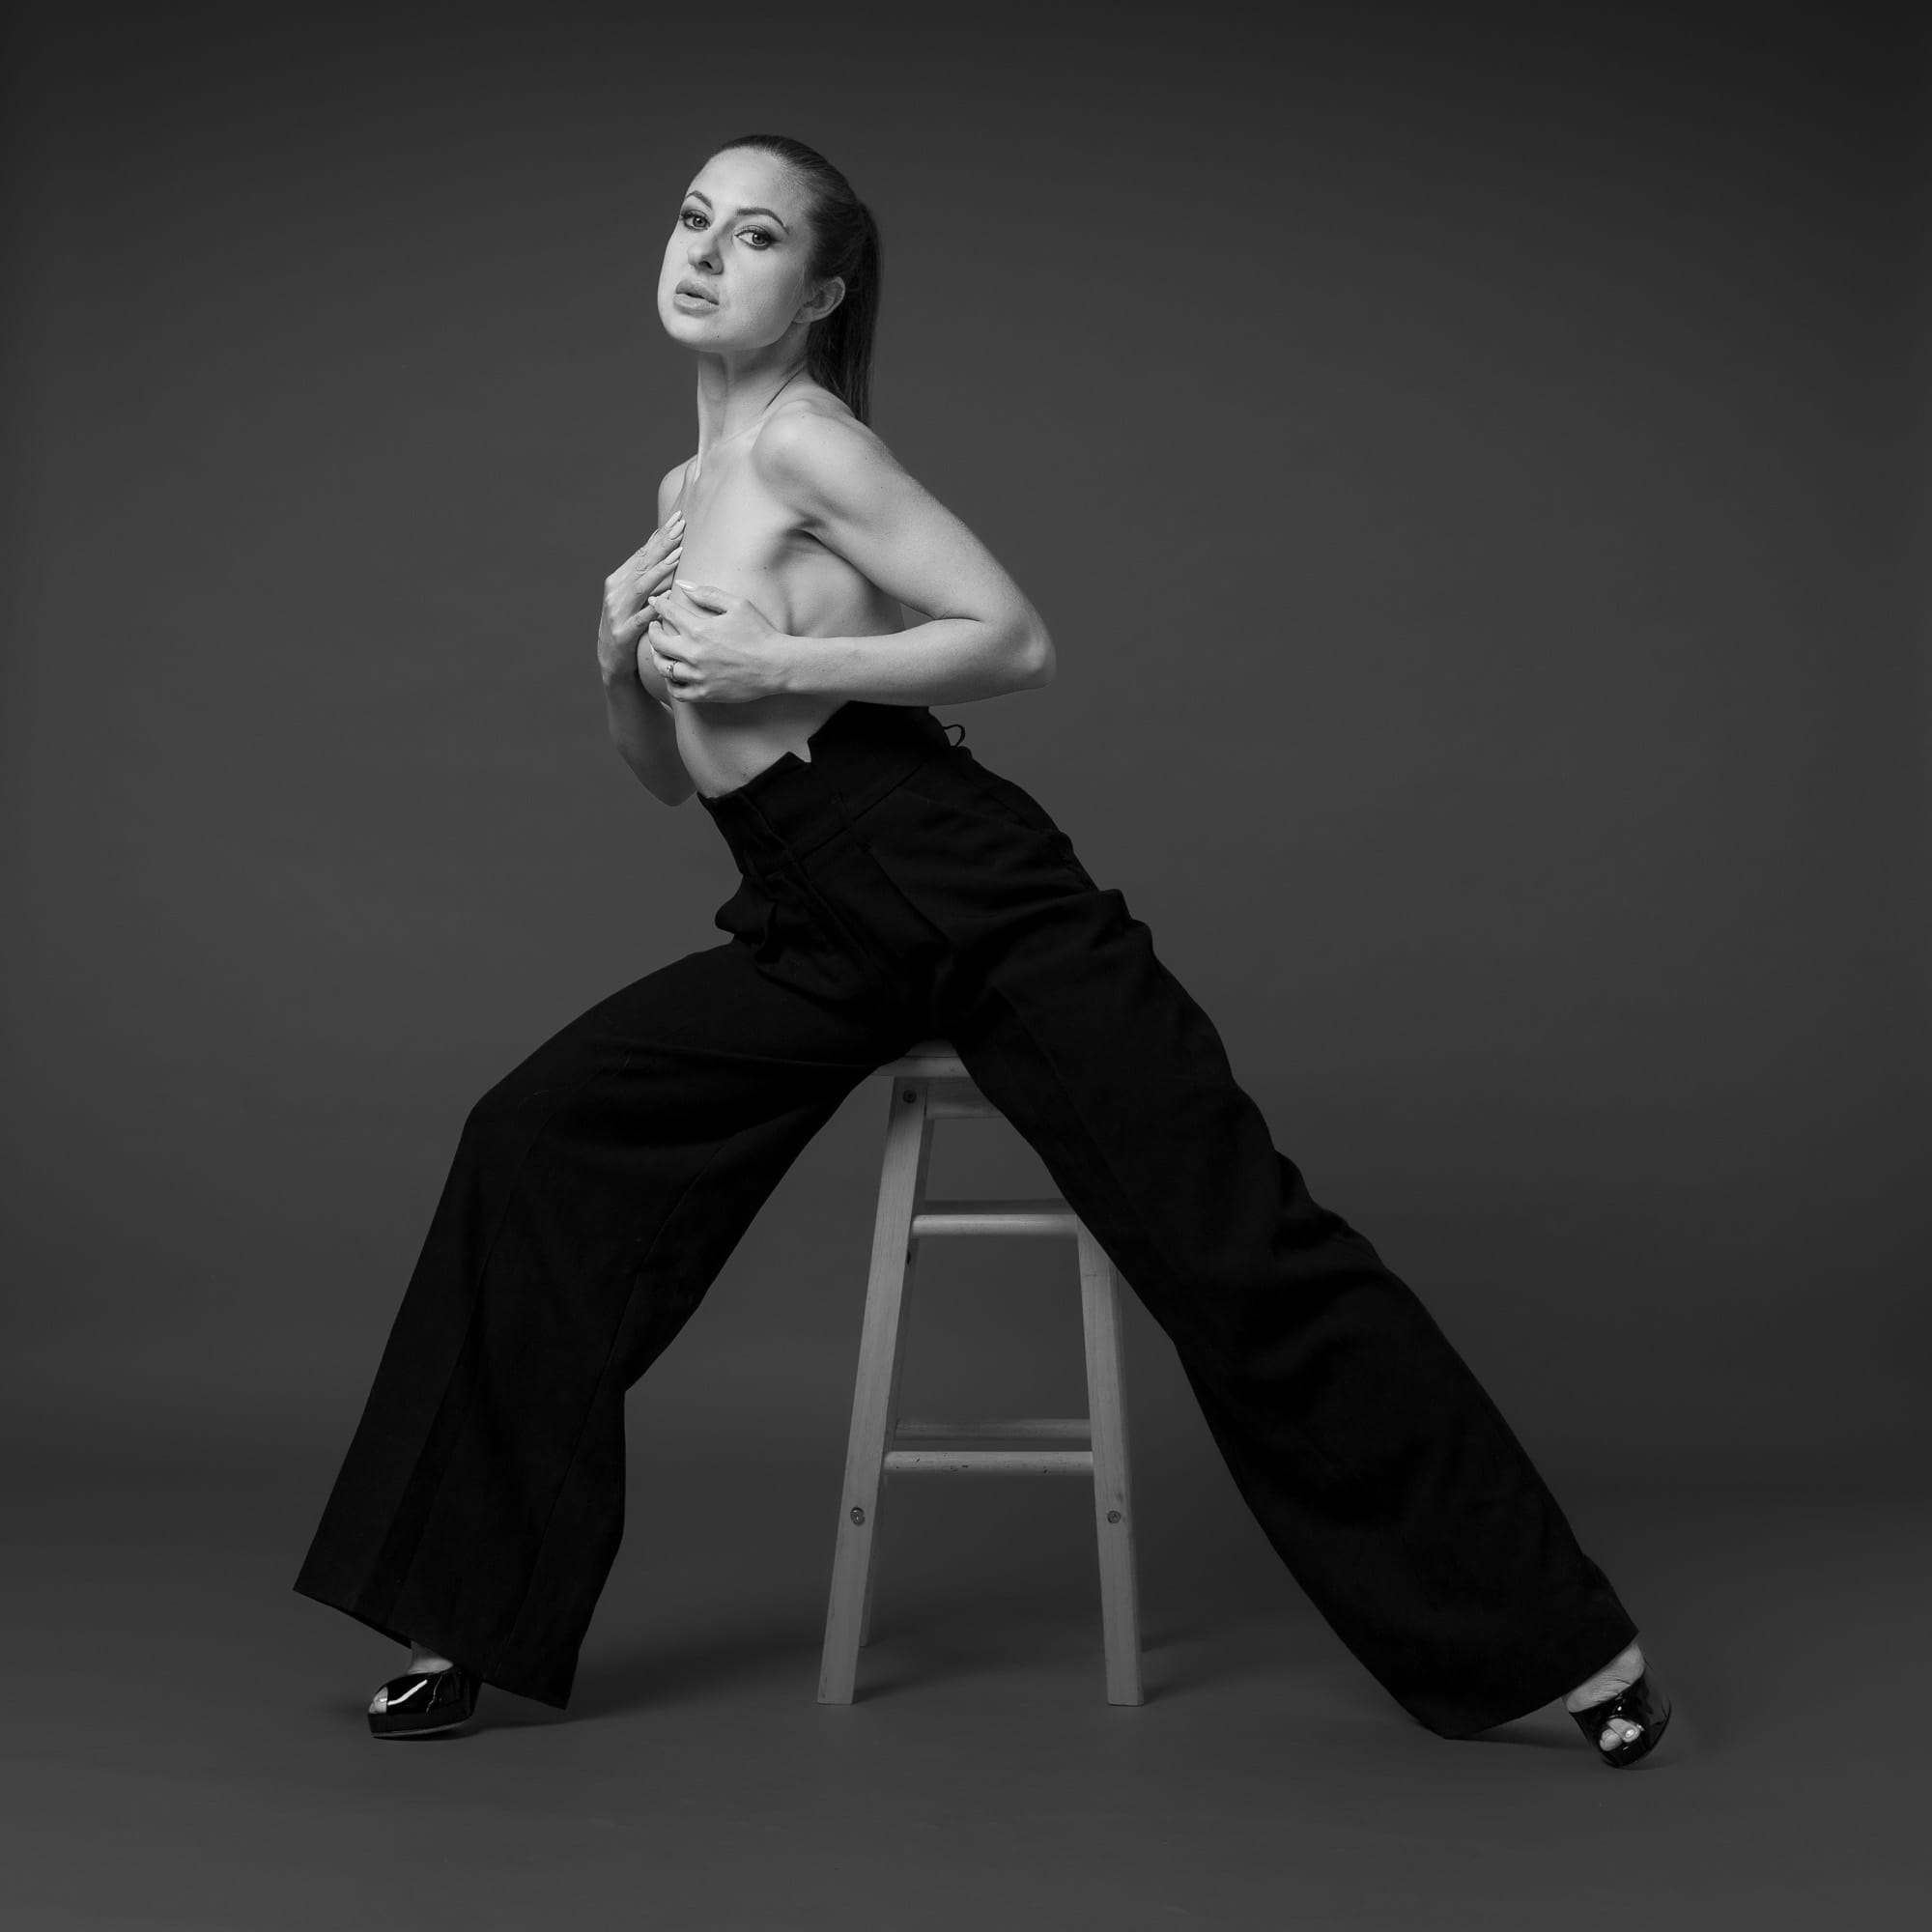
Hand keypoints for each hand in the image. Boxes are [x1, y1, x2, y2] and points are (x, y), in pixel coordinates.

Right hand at [597, 513, 683, 686]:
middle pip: (642, 564)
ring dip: (660, 570)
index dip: (660, 535)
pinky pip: (642, 619)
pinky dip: (654, 607)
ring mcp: (618, 613)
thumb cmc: (628, 624)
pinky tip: (668, 597)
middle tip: (682, 527)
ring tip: (678, 555)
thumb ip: (647, 576)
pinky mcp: (623, 634)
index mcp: (618, 580)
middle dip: (663, 544)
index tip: (678, 519)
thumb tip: (667, 549)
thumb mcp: (634, 598)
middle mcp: (615, 592)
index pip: (642, 553)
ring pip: (641, 588)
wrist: (611, 660)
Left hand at [644, 580, 787, 704]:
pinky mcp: (706, 693)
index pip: (668, 614)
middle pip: (658, 643)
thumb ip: (708, 594)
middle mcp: (694, 654)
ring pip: (664, 668)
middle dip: (652, 631)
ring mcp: (698, 676)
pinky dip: (671, 683)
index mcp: (699, 630)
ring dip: (658, 657)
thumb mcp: (738, 605)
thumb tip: (683, 585)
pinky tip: (674, 675)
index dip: (658, 605)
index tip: (656, 602)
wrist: (777, 665)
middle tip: (654, 626)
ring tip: (661, 652)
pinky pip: (678, 692)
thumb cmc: (760, 633)